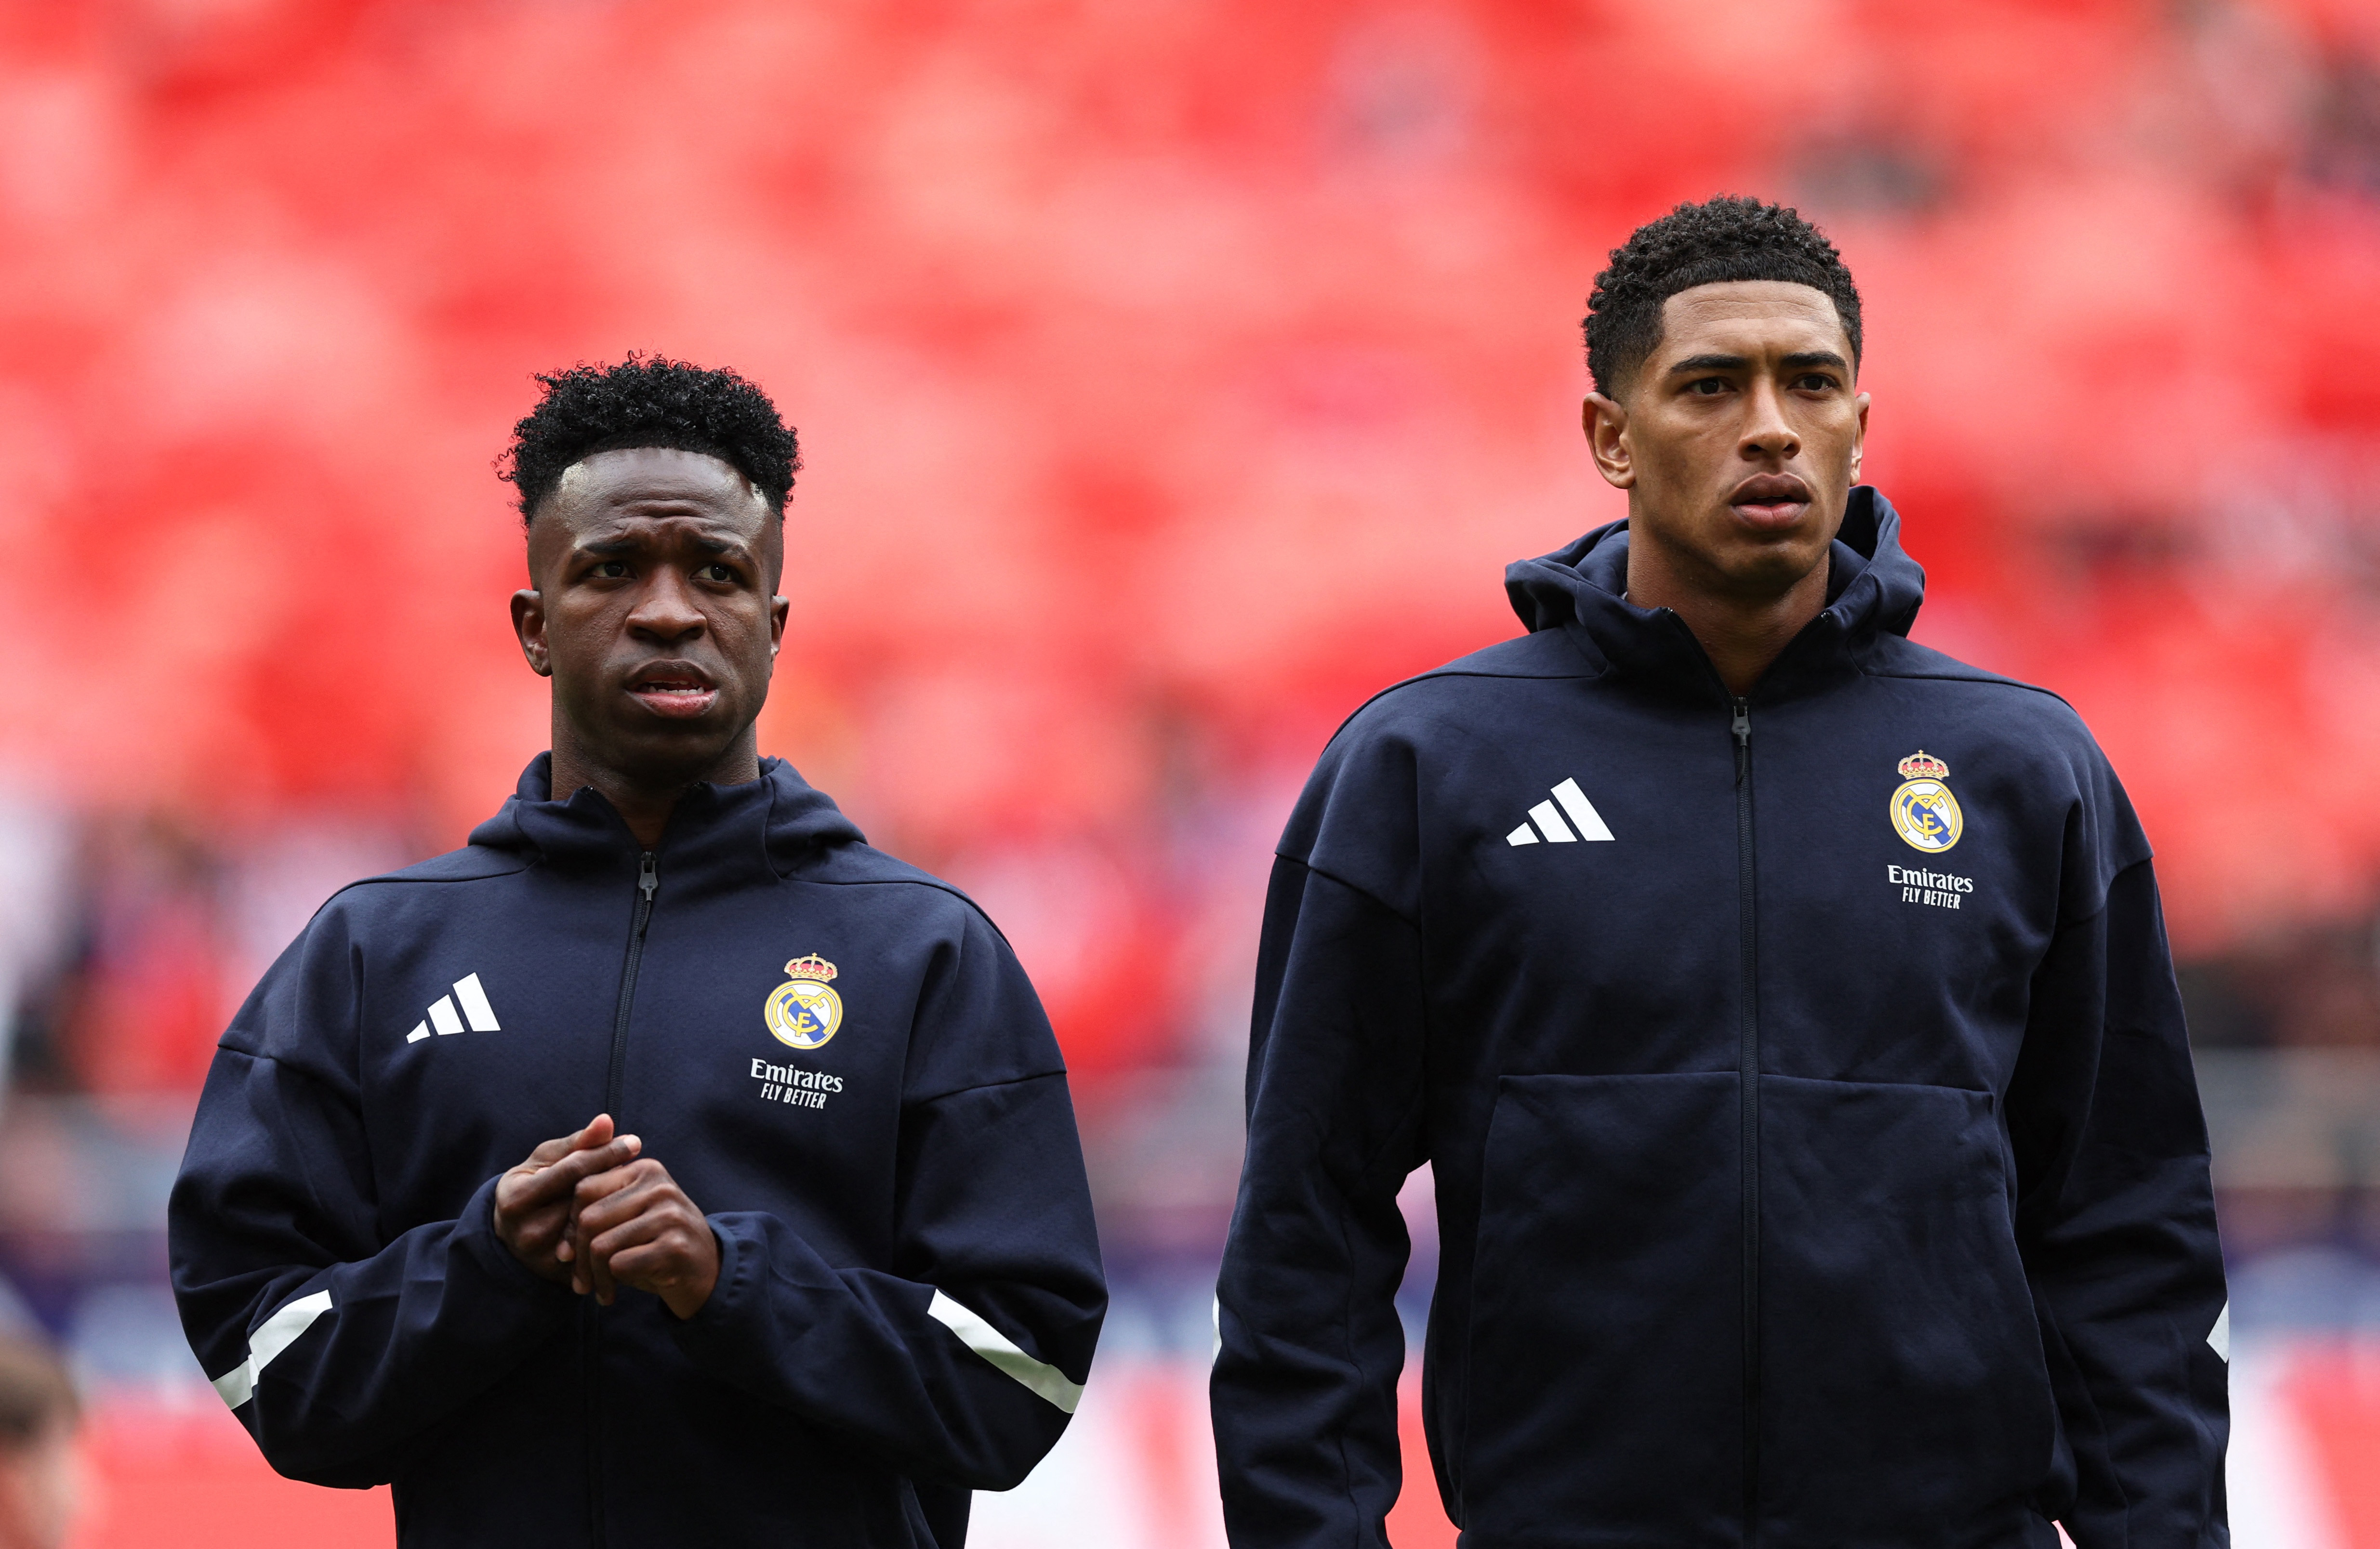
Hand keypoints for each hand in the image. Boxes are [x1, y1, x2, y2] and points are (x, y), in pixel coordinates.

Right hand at [492, 1115, 641, 1283]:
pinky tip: (632, 1217)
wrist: (512, 1231)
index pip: (571, 1171)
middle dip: (614, 1181)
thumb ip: (576, 1143)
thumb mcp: (546, 1159)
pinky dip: (613, 1232)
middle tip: (643, 1167)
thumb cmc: (533, 1183)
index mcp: (516, 1198)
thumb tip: (607, 1121)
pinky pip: (595, 1251)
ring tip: (638, 1190)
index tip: (635, 1142)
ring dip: (617, 1207)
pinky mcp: (559, 1274)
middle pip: (584, 1200)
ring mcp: (543, 1257)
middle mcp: (526, 1231)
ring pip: (593, 1226)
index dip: (605, 1154)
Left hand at [569, 1156, 720, 1318]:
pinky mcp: (675, 1247)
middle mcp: (659, 1186)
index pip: (585, 1188)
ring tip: (598, 1289)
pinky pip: (619, 1264)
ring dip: (592, 1276)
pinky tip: (614, 1293)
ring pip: (601, 1244)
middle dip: (576, 1255)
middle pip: (589, 1218)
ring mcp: (670, 1215)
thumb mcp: (631, 1215)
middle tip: (579, 1281)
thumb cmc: (656, 1244)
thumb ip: (599, 1207)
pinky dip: (610, 1284)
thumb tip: (553, 1234)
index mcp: (645, 1170)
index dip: (568, 1224)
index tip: (567, 1253)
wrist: (707, 1270)